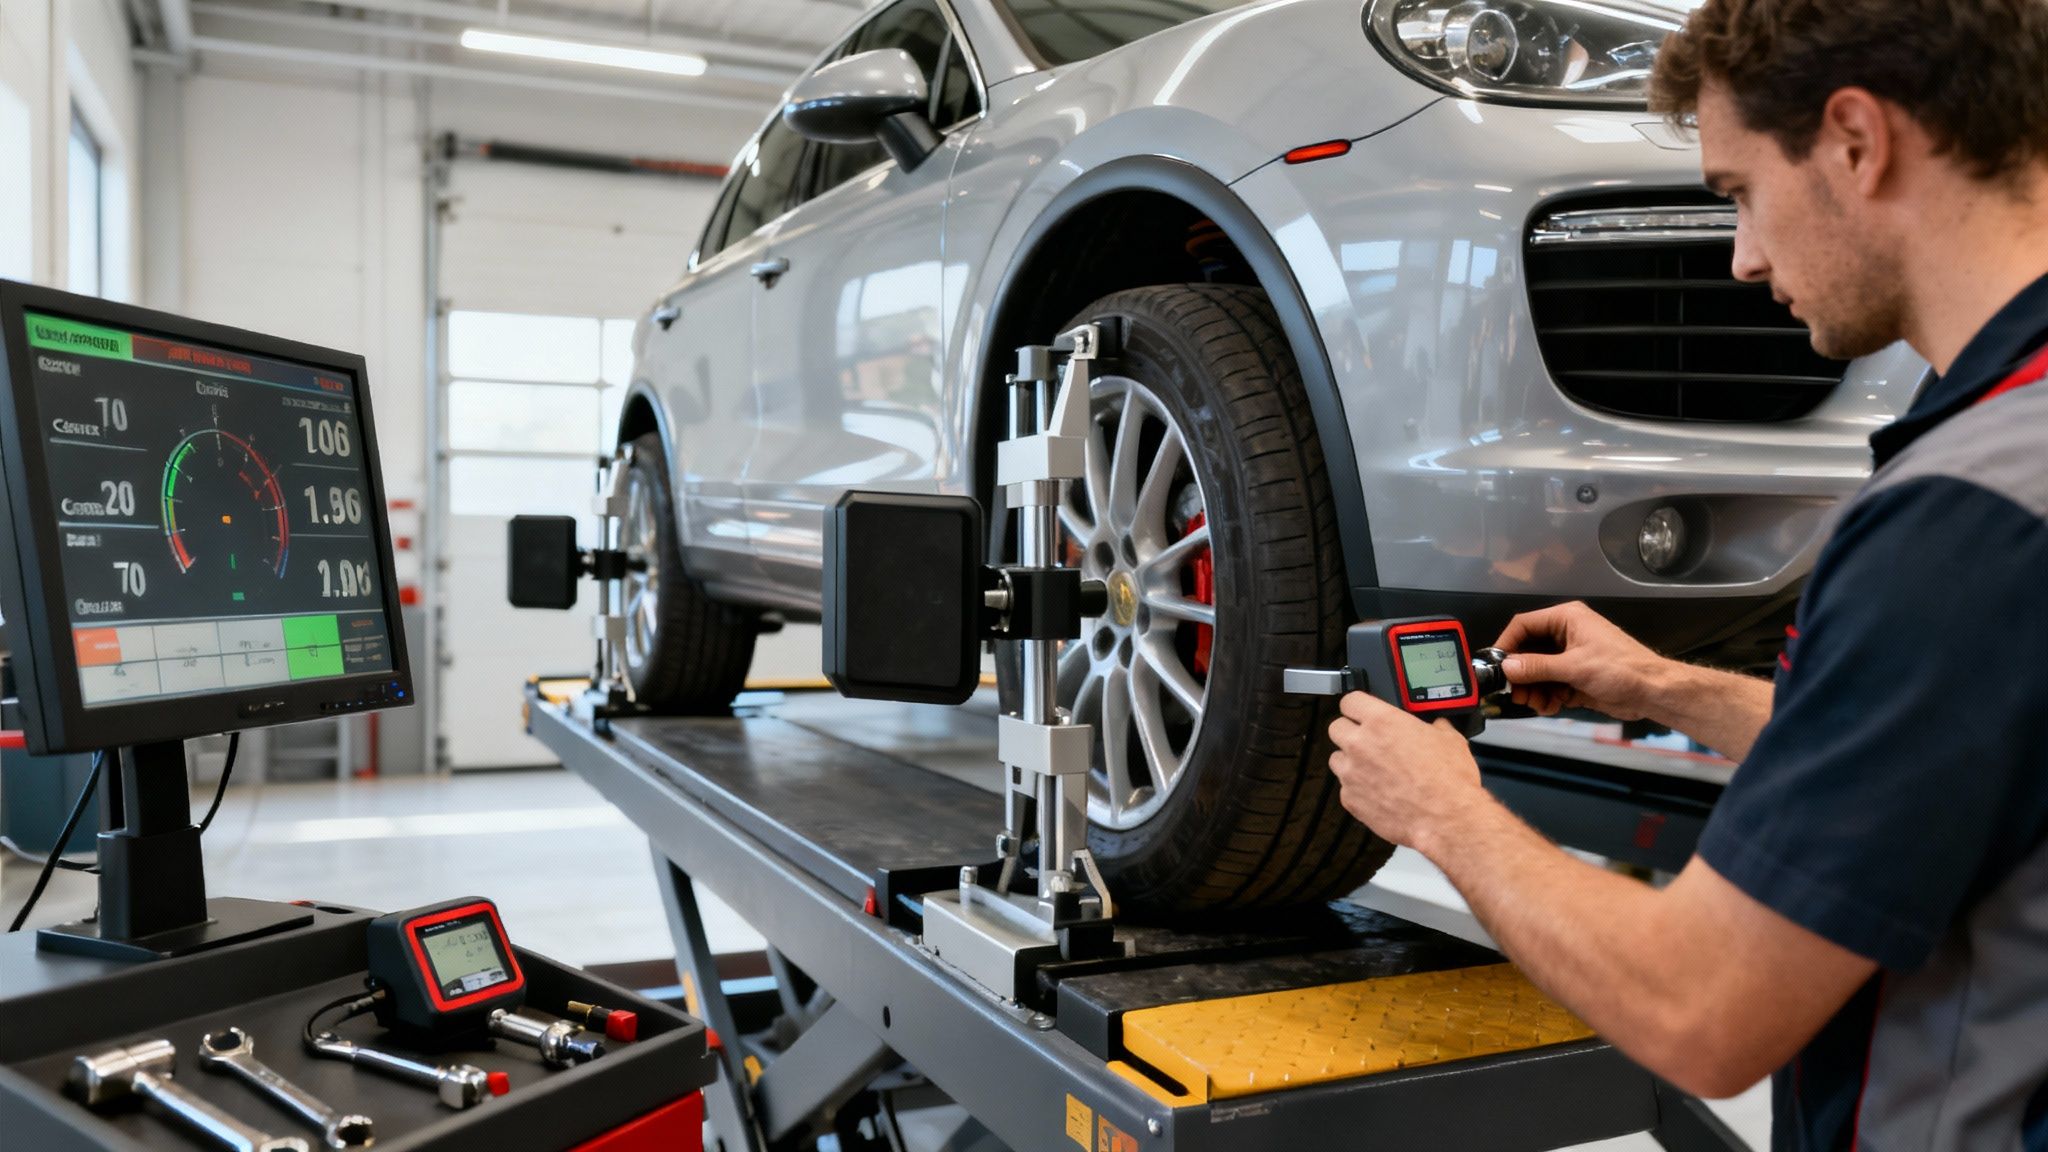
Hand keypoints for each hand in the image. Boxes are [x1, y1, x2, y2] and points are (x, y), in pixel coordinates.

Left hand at [1326, 692, 1487, 851]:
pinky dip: (1357, 789)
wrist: (1447, 818)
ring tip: (1373, 769)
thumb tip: (1435, 725)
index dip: (1358, 706)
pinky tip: (1378, 791)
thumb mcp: (1450, 739)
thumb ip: (1434, 726)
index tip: (1362, 711)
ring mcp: (1351, 773)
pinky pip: (1345, 788)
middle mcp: (1360, 744)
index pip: (1350, 701)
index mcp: (1382, 722)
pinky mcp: (1350, 799)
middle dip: (1350, 732)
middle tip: (1368, 740)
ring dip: (1350, 761)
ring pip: (1336, 758)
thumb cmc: (1448, 781)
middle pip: (1337, 727)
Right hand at [1493, 601, 1667, 719]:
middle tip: (1517, 694)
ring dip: (1533, 690)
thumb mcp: (1575, 667)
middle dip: (1521, 675)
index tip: (1496, 665)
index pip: (1524, 625)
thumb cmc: (1621, 670)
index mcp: (1566, 620)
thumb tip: (1506, 667)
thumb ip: (1537, 667)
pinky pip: (1549, 686)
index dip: (1507, 643)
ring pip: (1537, 672)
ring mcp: (1570, 658)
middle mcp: (1565, 635)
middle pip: (1528, 651)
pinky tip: (1550, 707)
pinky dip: (1546, 698)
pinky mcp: (1574, 678)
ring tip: (1537, 705)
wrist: (1653, 692)